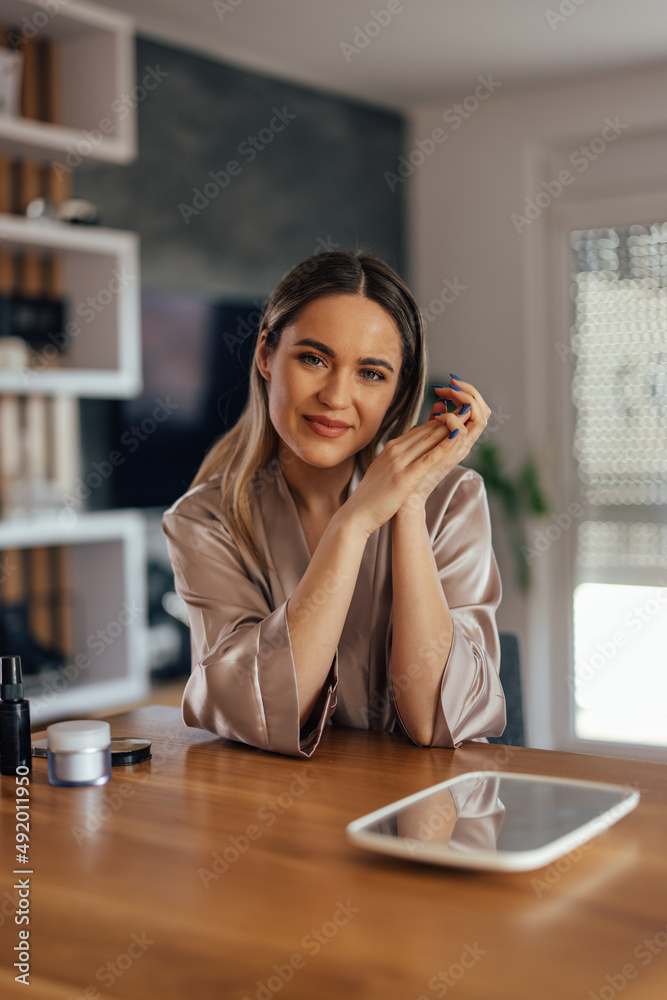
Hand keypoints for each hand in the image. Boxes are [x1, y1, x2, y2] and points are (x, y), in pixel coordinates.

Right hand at [342, 375, 489, 535]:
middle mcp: (395, 450)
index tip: (457, 413)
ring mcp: (398, 462)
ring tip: (468, 414)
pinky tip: (458, 435)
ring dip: (450, 425)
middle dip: (449, 418)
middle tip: (468, 406)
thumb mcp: (385, 469)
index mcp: (391, 448)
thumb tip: (412, 449)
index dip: (441, 420)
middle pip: (427, 430)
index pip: (421, 429)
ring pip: (429, 439)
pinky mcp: (403, 478)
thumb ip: (398, 456)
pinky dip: (444, 445)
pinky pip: (428, 458)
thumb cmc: (373, 495)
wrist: (357, 513)